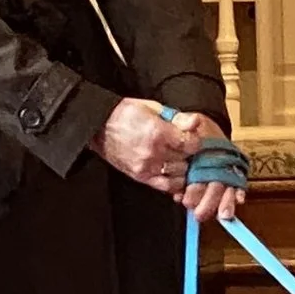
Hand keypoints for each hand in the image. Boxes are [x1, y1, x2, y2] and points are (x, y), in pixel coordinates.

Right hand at [92, 100, 242, 220]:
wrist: (98, 126)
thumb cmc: (125, 114)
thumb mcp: (152, 108)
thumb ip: (176, 117)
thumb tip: (196, 122)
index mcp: (158, 132)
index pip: (191, 144)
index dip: (195, 141)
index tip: (193, 138)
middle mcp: (153, 152)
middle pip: (186, 160)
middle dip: (190, 155)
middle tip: (188, 149)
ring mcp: (146, 167)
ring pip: (179, 174)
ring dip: (183, 168)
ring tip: (180, 160)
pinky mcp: (140, 177)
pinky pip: (165, 186)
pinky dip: (174, 182)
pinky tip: (175, 174)